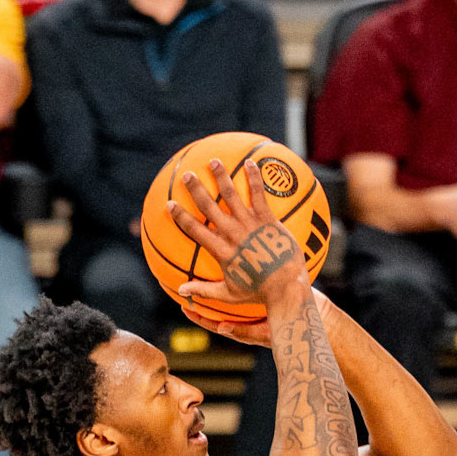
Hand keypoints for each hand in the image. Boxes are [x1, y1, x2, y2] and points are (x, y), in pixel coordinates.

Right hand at [170, 158, 306, 310]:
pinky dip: (253, 177)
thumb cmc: (258, 292)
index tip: (170, 205)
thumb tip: (181, 292)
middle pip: (209, 207)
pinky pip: (258, 194)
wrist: (286, 287)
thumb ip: (204, 291)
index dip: (181, 217)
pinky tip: (250, 162)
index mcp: (221, 251)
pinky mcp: (267, 220)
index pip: (195, 230)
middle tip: (186, 175)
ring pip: (231, 195)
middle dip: (196, 189)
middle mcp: (233, 234)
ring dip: (221, 177)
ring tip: (214, 161)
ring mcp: (250, 225)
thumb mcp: (228, 294)